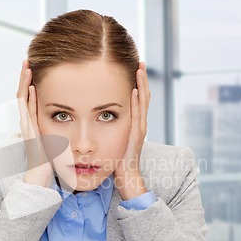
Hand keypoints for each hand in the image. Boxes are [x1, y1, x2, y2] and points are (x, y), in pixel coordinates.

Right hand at [16, 59, 53, 187]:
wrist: (41, 178)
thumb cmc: (51, 163)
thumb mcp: (57, 142)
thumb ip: (61, 130)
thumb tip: (71, 124)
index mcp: (36, 123)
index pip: (31, 98)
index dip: (32, 83)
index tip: (36, 69)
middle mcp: (29, 123)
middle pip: (24, 94)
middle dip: (25, 78)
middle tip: (28, 61)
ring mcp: (27, 127)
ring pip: (22, 100)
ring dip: (24, 83)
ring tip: (26, 68)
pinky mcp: (29, 133)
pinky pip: (26, 113)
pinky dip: (26, 100)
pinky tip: (28, 88)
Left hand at [113, 61, 150, 199]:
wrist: (126, 178)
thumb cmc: (117, 161)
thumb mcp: (112, 140)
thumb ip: (109, 128)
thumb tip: (97, 119)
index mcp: (133, 124)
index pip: (137, 99)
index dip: (136, 83)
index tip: (133, 68)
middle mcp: (139, 124)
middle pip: (143, 96)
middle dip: (141, 79)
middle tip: (140, 62)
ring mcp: (139, 130)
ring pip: (143, 103)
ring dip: (142, 85)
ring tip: (140, 69)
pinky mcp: (136, 137)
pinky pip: (138, 116)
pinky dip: (138, 103)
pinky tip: (135, 90)